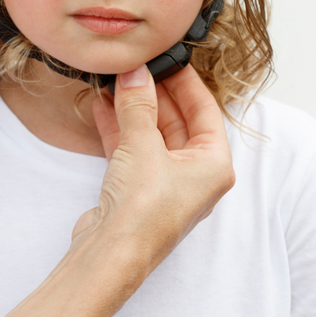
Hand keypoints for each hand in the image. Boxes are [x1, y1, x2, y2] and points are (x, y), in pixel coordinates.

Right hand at [71, 63, 234, 273]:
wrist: (109, 256)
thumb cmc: (142, 210)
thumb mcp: (143, 145)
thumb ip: (139, 105)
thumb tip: (136, 73)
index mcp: (213, 165)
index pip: (205, 111)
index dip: (187, 83)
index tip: (171, 60)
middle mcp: (194, 175)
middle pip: (177, 121)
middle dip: (155, 93)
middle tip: (137, 68)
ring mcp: (165, 183)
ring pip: (152, 134)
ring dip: (133, 108)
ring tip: (116, 80)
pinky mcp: (138, 190)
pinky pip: (132, 149)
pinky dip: (118, 128)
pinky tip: (102, 105)